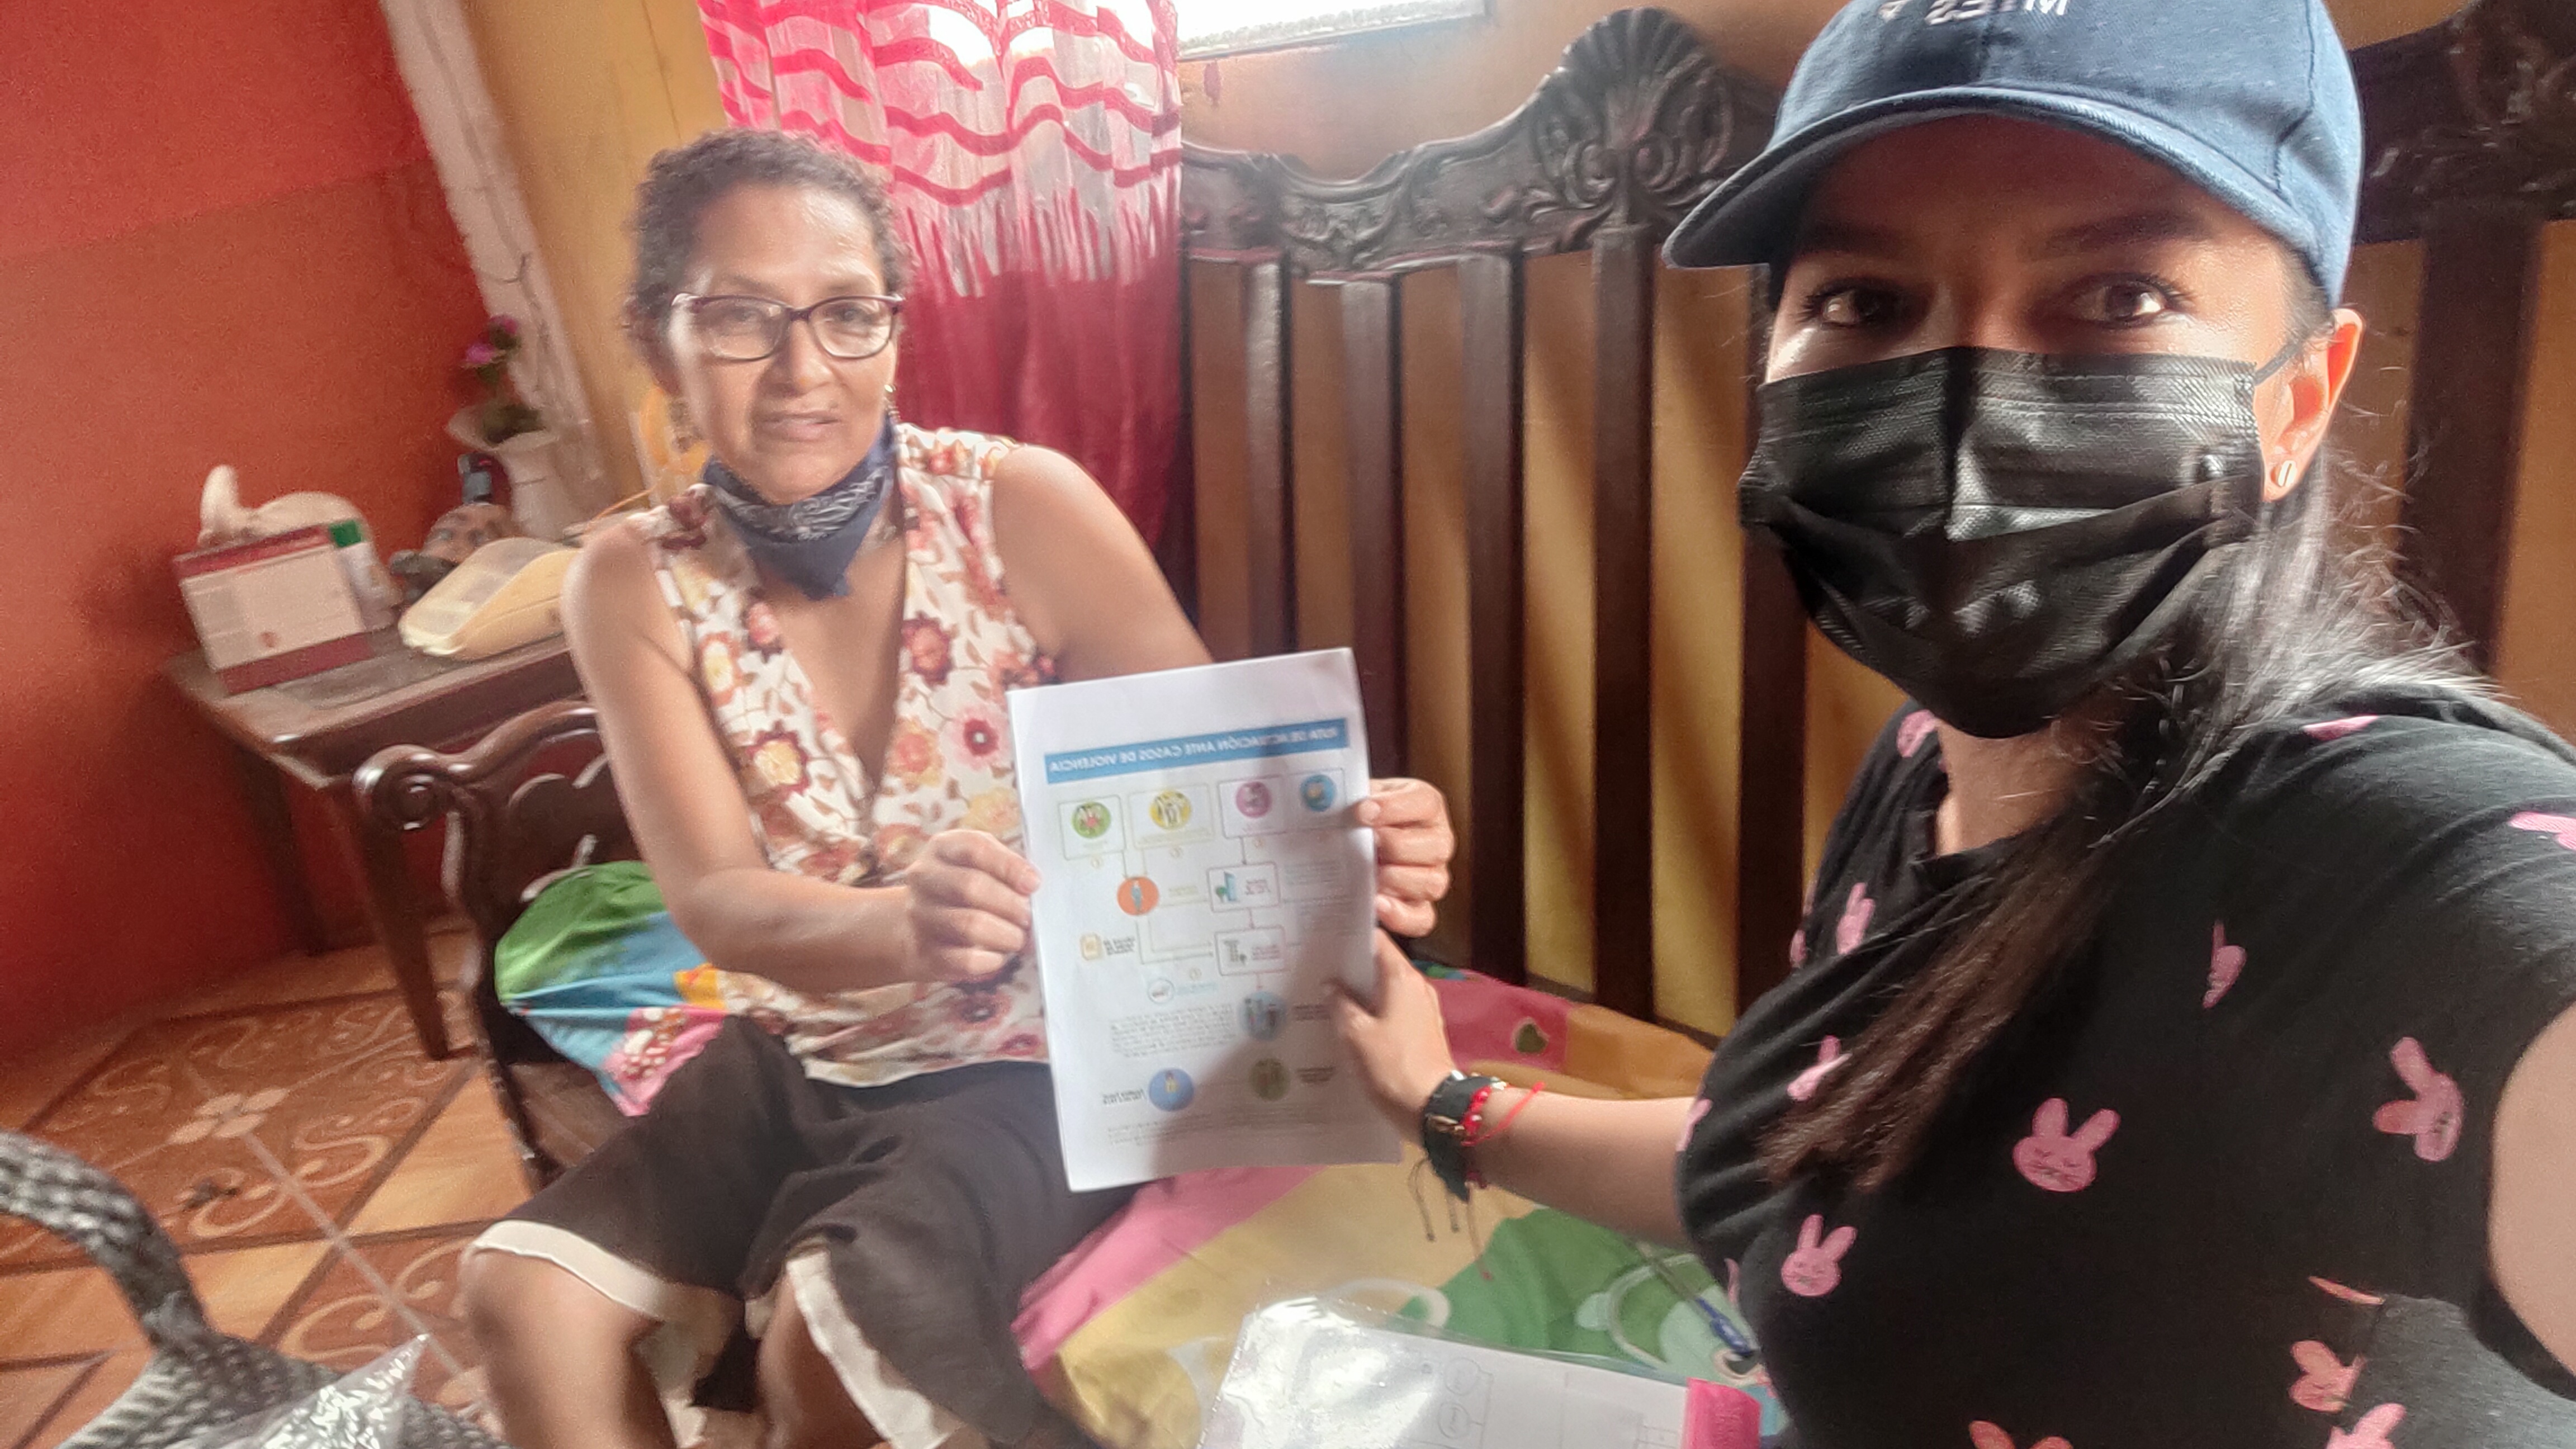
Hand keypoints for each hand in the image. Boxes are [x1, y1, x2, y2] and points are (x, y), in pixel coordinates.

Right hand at [904, 830, 1039, 981]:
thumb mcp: (981, 865)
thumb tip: (1033, 885)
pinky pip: (963, 959)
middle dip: (1010, 904)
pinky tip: (997, 957)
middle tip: (1029, 917)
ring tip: (1018, 939)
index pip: (975, 848)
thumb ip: (1006, 868)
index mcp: (943, 848)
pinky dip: (989, 960)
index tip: (1033, 884)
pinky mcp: (924, 951)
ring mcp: (920, 914)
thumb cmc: (962, 890)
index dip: (1008, 866)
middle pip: (970, 886)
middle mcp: (925, 877)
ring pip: (968, 925)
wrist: (916, 927)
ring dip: (1004, 934)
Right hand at [1332, 932, 1459, 1132]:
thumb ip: (1340, 1003)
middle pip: (1381, 964)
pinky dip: (1374, 1012)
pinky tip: (1351, 1025)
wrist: (1433, 1108)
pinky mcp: (1424, 1031)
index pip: (1377, 940)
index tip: (1324, 940)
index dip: (1350, 937)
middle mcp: (1417, 986)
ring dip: (1361, 992)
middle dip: (1351, 967)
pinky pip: (1394, 1011)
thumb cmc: (1391, 1065)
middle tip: (1317, 971)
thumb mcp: (1355, 1034)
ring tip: (1328, 998)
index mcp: (1402, 978)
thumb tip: (1331, 984)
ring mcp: (1423, 1009)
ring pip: (1386, 990)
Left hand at [1358, 778, 1452, 937]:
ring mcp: (1432, 877)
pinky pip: (1422, 919)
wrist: (1352, 844)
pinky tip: (1375, 905)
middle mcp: (1437, 842)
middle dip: (1396, 845)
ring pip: (1431, 883)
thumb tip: (1327, 804)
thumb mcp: (1357, 799)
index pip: (1425, 803)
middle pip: (1435, 846)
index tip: (1362, 812)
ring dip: (1397, 879)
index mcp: (1426, 807)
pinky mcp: (1420, 908)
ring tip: (1368, 875)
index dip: (1394, 808)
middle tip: (1367, 844)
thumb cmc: (1358, 817)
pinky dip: (1399, 915)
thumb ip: (1350, 799)